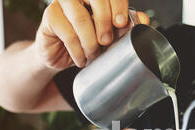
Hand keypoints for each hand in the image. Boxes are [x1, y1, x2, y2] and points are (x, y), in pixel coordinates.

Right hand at [35, 0, 149, 69]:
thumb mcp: (110, 36)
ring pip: (80, 18)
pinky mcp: (50, 16)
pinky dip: (77, 51)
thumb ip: (126, 26)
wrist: (62, 57)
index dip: (118, 5)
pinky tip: (82, 59)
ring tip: (94, 54)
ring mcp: (62, 3)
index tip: (122, 24)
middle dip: (105, 21)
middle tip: (107, 41)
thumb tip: (144, 20)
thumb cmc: (87, 42)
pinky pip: (67, 33)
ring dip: (90, 42)